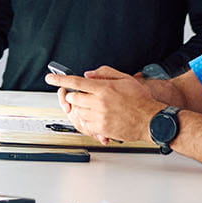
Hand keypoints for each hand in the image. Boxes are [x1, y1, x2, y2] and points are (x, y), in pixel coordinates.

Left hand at [45, 70, 162, 144]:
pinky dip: (86, 120)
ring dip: (81, 108)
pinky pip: (84, 123)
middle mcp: (99, 102)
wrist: (151, 120)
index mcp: (104, 88)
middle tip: (84, 96)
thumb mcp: (125, 79)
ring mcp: (99, 116)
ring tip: (94, 107)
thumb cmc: (140, 100)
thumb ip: (104, 74)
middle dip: (74, 96)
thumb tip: (88, 75)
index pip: (75, 82)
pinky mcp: (101, 128)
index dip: (60, 79)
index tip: (50, 78)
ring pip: (77, 111)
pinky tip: (97, 117)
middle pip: (73, 97)